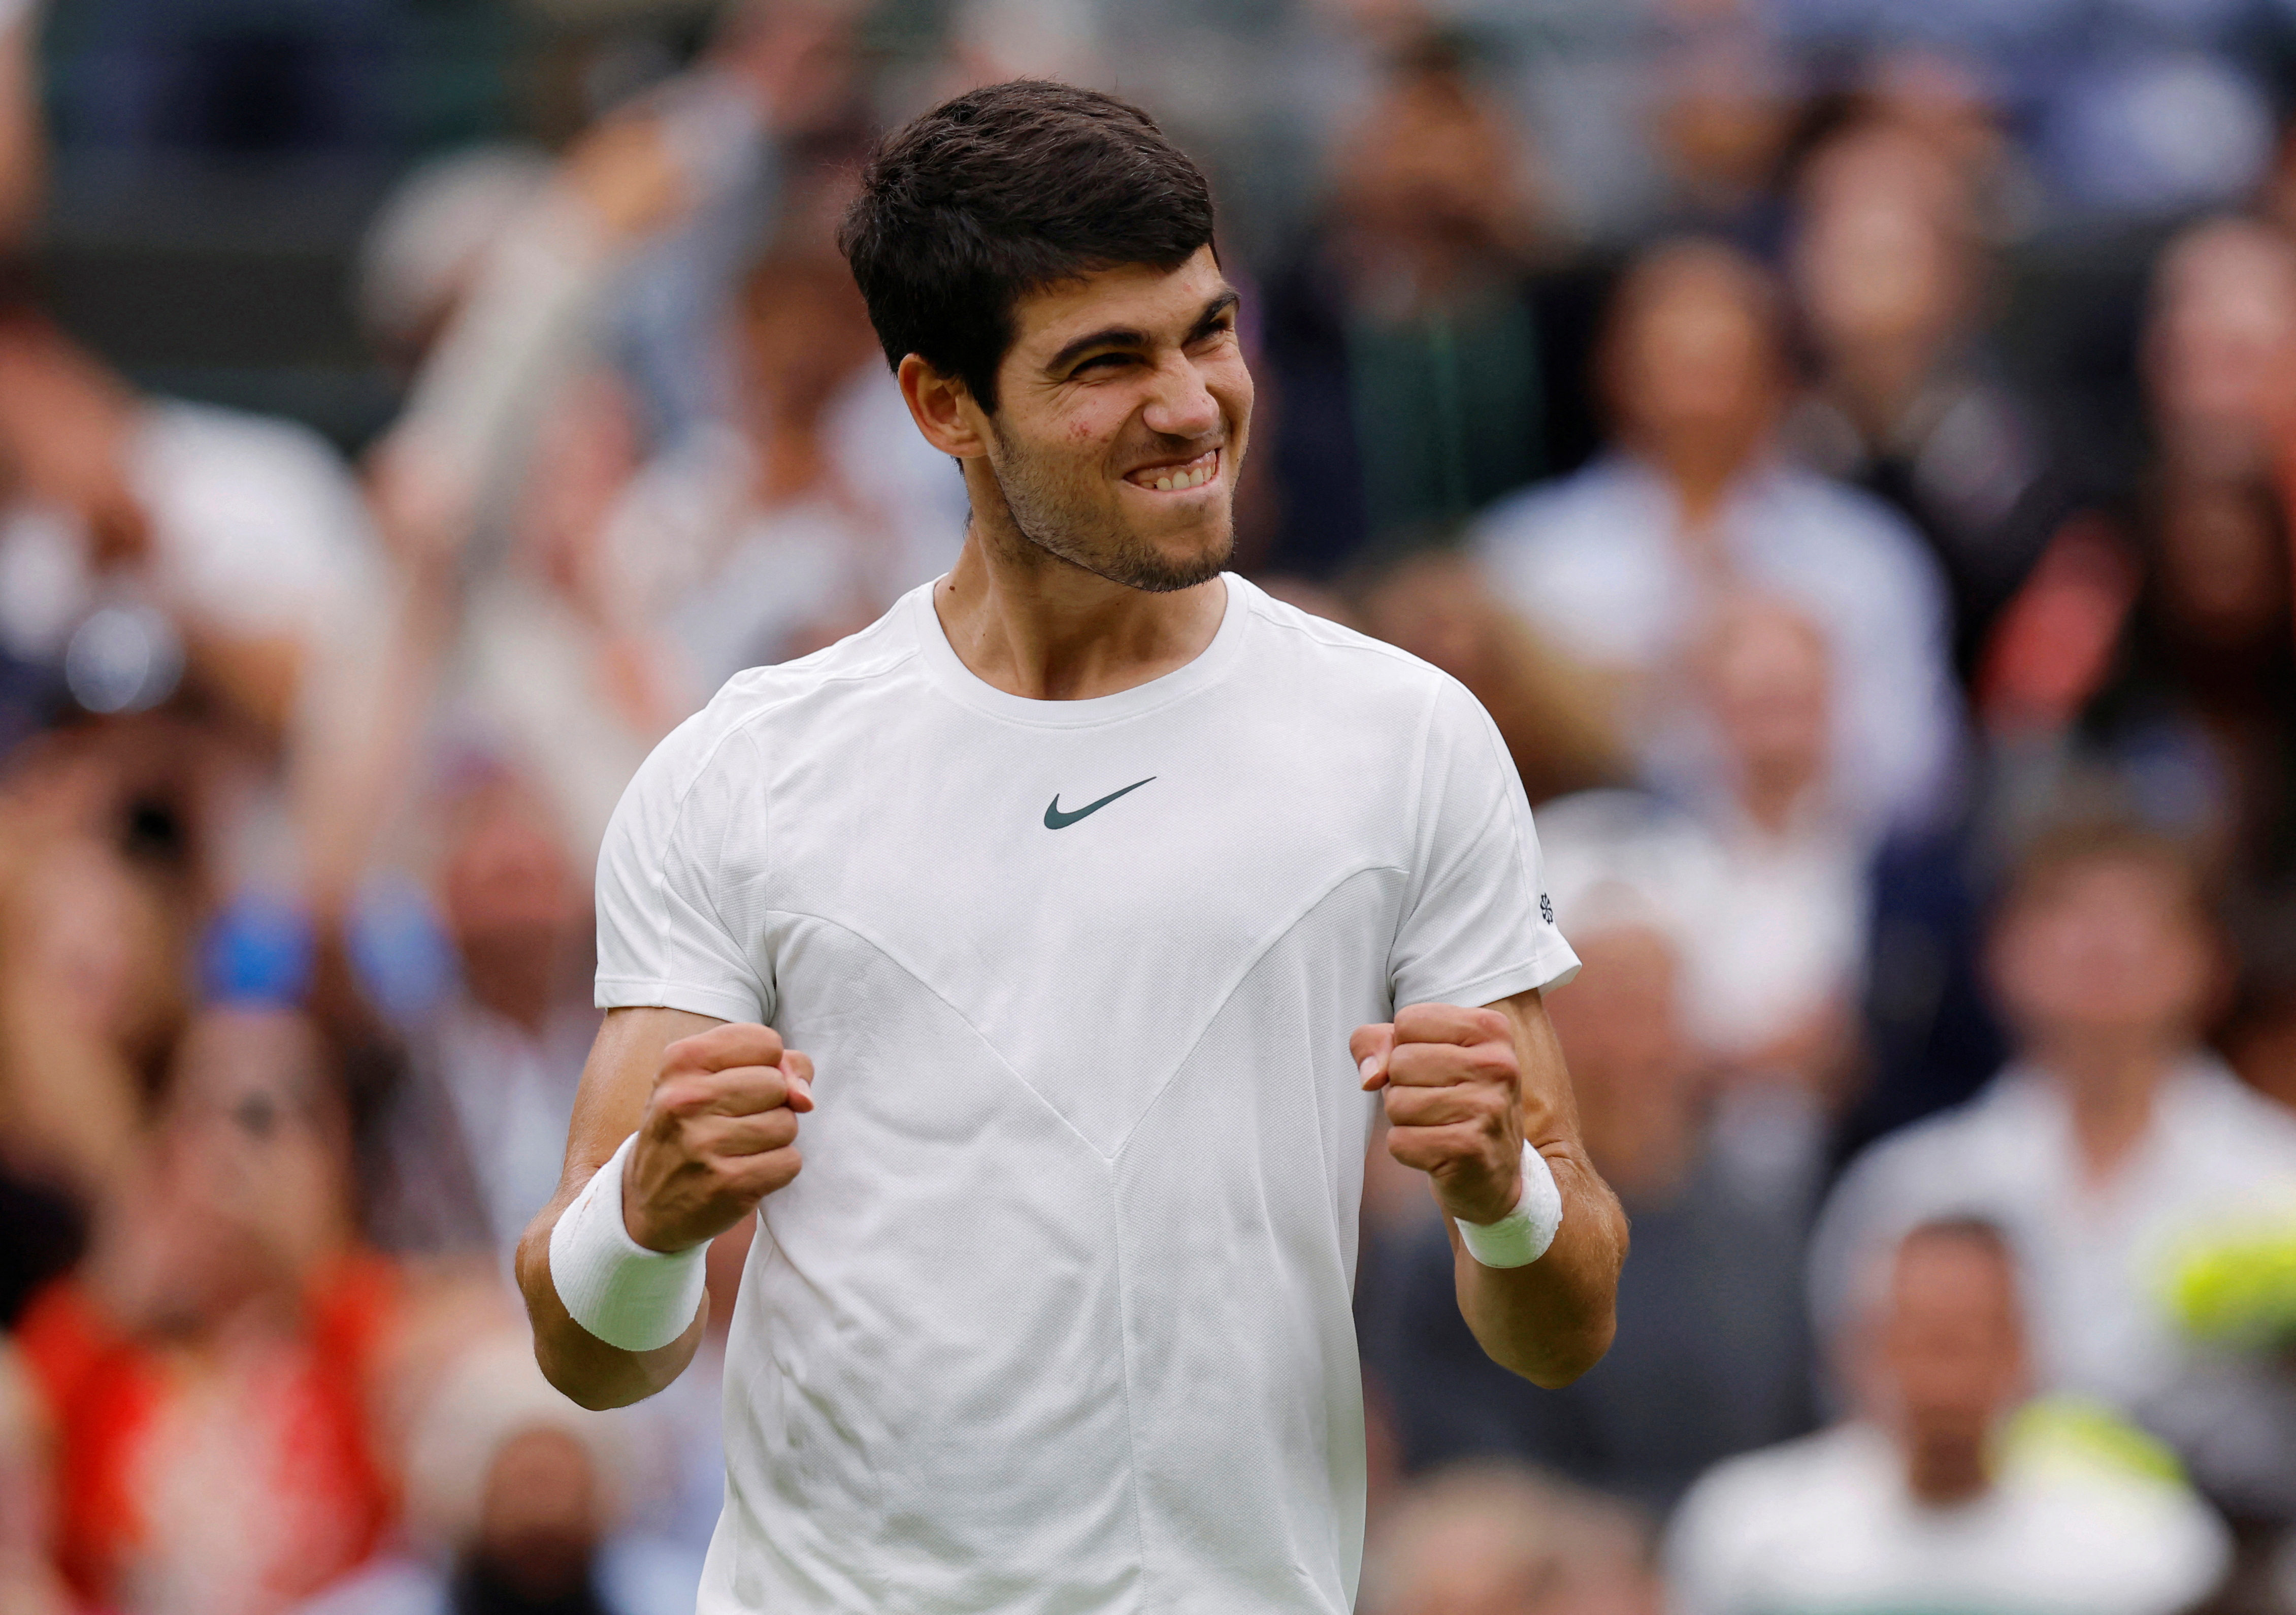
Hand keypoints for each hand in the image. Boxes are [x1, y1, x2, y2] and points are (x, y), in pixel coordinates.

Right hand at [623, 1022, 813, 1251]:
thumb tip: (805, 1098)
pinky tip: (745, 1172)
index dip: (767, 1066)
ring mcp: (705, 1143)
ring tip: (737, 1148)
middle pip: (778, 1084)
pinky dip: (776, 1169)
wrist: (647, 1203)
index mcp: (681, 1060)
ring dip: (774, 1139)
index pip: (767, 1042)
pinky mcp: (728, 1183)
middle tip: (733, 1123)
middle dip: (770, 1104)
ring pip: (787, 1123)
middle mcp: (687, 1098)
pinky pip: (790, 1161)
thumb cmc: (690, 1129)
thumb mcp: (710, 1079)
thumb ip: (774, 1066)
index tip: (738, 1085)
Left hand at [1353, 1003, 1523, 1226]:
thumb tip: (1369, 1076)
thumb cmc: (1449, 1099)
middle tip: (1436, 1102)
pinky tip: (1436, 1149)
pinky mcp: (1470, 1148)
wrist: (1492, 1172)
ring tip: (1438, 1125)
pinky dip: (1407, 1148)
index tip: (1435, 1067)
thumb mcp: (1418, 1053)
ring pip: (1397, 1102)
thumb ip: (1378, 1041)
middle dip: (1402, 1086)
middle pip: (1400, 1062)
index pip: (1408, 1021)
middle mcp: (1497, 1064)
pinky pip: (1398, 1141)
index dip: (1404, 1048)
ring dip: (1404, 1119)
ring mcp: (1488, 1107)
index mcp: (1489, 1028)